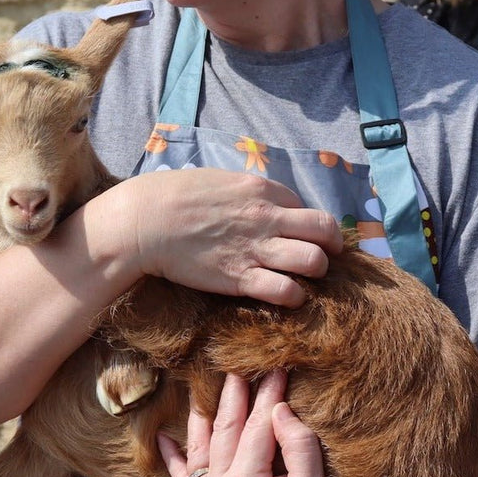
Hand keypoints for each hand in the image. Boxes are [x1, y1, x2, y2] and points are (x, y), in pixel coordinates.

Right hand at [117, 168, 342, 307]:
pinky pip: (286, 290)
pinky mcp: (240, 278)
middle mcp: (267, 217)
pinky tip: (288, 296)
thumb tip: (270, 204)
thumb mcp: (223, 180)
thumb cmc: (177, 196)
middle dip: (331, 246)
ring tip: (305, 277)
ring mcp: (256, 248)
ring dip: (316, 272)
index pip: (307, 209)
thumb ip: (251, 193)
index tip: (302, 237)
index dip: (309, 226)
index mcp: (263, 190)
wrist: (146, 221)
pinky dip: (294, 296)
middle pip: (325, 231)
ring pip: (314, 261)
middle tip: (324, 257)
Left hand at [158, 370, 377, 476]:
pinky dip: (173, 460)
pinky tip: (163, 437)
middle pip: (225, 431)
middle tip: (241, 364)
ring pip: (200, 450)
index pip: (256, 426)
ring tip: (203, 385)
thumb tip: (278, 408)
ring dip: (203, 416)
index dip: (268, 394)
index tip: (277, 368)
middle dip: (235, 395)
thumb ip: (299, 445)